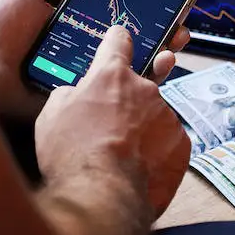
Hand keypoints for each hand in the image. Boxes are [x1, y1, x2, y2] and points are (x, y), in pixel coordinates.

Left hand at [0, 0, 190, 117]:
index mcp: (77, 28)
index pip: (121, 22)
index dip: (147, 16)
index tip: (170, 8)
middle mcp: (83, 54)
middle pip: (131, 48)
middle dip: (160, 41)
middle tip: (179, 34)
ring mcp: (80, 80)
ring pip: (125, 75)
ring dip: (153, 65)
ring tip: (170, 55)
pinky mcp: (73, 103)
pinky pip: (104, 100)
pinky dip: (129, 94)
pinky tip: (148, 82)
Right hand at [35, 25, 191, 218]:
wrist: (101, 194)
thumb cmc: (71, 152)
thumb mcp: (52, 113)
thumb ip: (71, 94)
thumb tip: (79, 94)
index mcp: (112, 75)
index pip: (119, 42)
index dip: (117, 41)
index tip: (121, 40)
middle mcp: (145, 88)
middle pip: (139, 85)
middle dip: (128, 101)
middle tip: (112, 125)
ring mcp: (167, 115)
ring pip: (155, 116)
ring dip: (142, 129)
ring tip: (122, 155)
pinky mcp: (182, 142)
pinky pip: (168, 141)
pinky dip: (157, 151)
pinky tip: (140, 167)